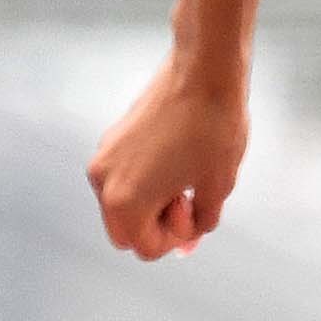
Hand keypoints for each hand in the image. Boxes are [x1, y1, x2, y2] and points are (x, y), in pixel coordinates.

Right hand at [87, 56, 249, 259]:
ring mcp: (103, 157)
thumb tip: (187, 247)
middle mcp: (102, 182)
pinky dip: (147, 182)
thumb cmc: (216, 131)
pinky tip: (178, 160)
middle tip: (189, 198)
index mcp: (124, 201)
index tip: (196, 209)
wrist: (205, 72)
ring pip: (123, 205)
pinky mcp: (111, 139)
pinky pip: (124, 177)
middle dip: (158, 226)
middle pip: (125, 232)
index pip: (145, 248)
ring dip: (152, 203)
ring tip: (185, 175)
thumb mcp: (217, 188)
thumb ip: (199, 223)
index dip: (177, 239)